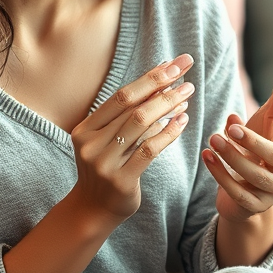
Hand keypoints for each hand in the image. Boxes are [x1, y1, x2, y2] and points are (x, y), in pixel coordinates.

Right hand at [69, 54, 194, 222]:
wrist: (93, 209)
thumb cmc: (106, 166)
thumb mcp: (108, 139)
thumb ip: (127, 114)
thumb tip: (160, 77)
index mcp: (85, 129)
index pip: (120, 96)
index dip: (148, 77)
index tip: (172, 63)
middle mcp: (91, 143)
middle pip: (132, 107)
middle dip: (161, 85)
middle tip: (186, 70)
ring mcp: (104, 163)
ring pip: (142, 125)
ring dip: (168, 104)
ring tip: (188, 91)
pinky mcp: (121, 180)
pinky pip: (149, 150)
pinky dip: (168, 132)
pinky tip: (183, 120)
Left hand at [202, 61, 272, 223]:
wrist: (246, 183)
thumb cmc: (259, 143)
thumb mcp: (270, 119)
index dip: (256, 139)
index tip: (233, 124)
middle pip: (266, 165)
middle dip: (242, 149)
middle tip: (219, 133)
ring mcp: (271, 198)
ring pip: (250, 180)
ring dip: (227, 160)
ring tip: (211, 140)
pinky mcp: (253, 208)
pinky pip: (235, 194)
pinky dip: (218, 175)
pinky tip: (206, 157)